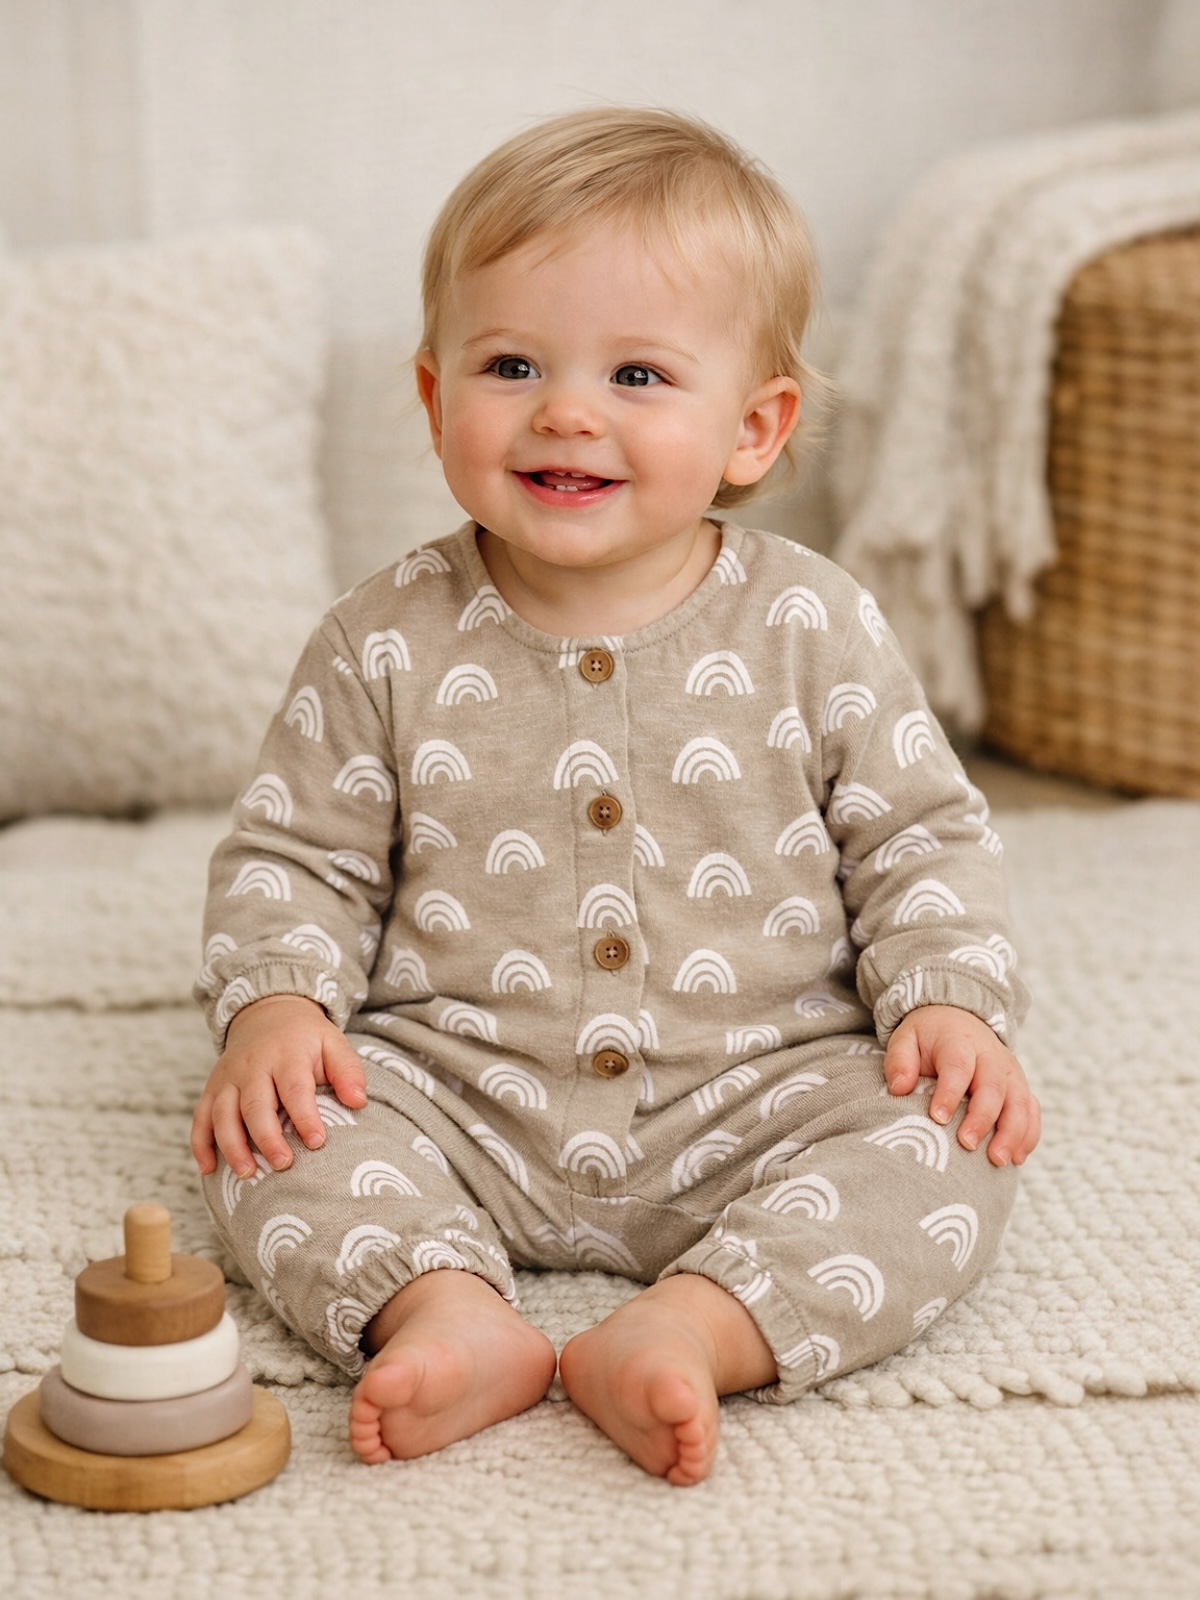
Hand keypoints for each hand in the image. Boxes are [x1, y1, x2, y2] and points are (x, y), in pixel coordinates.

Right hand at [190, 994, 367, 1178]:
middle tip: (283, 1164)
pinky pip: (200, 1118)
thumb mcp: (333, 1044)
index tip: (317, 1142)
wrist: (269, 1015)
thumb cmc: (306, 1040)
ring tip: (248, 1173)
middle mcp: (252, 1066)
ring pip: (222, 1114)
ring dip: (232, 1145)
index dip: (305, 1116)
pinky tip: (209, 1170)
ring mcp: (228, 1078)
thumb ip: (348, 1071)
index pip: (294, 1088)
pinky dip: (200, 1144)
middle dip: (267, 1137)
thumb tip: (359, 1102)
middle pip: (255, 1105)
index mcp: (286, 1055)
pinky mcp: (212, 1088)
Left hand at [883, 1005, 1039, 1166]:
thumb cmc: (928, 1038)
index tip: (938, 1118)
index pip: (958, 1067)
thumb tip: (898, 1088)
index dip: (950, 1093)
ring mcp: (1010, 1073)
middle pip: (993, 1087)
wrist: (958, 1021)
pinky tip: (1017, 1158)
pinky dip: (1028, 1134)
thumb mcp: (906, 1039)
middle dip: (982, 1118)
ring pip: (1019, 1102)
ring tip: (998, 1160)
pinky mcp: (1020, 1087)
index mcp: (960, 1043)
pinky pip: (1031, 1110)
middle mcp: (991, 1057)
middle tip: (967, 1144)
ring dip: (1012, 1133)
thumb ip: (900, 1060)